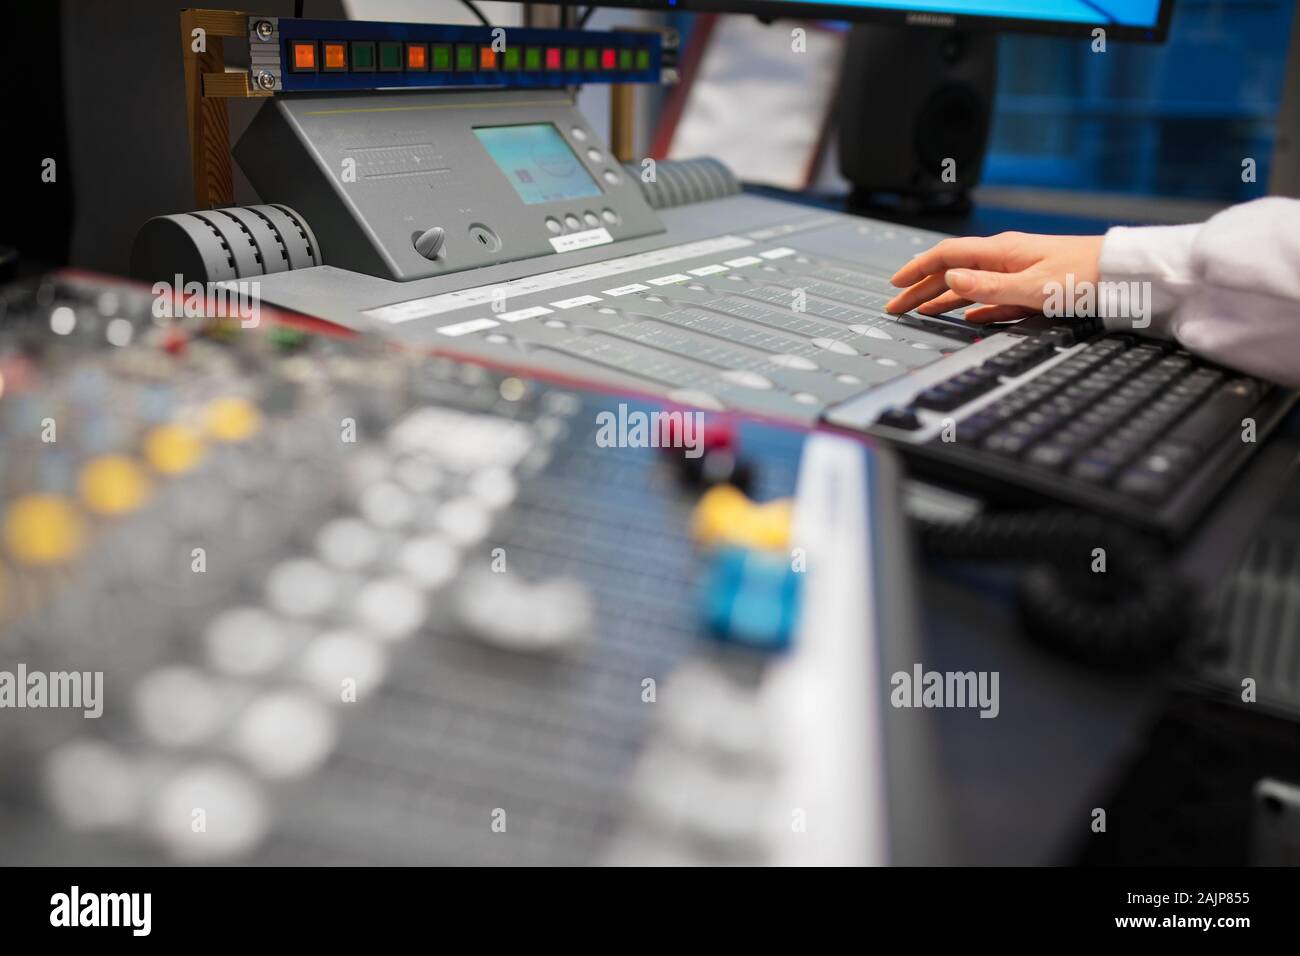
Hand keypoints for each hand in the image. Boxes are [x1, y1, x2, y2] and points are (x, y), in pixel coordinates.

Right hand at [885, 232, 1104, 323]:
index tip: (896, 284)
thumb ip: (988, 286)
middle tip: (897, 304)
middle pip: (953, 272)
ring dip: (943, 298)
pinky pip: (993, 298)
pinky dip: (975, 307)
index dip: (918, 270)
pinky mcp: (1031, 288)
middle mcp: (1005, 258)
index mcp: (1000, 251)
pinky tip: (966, 316)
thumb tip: (950, 280)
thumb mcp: (1032, 287)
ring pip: (970, 285)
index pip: (946, 256)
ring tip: (922, 311)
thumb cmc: (1084, 275)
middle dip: (922, 287)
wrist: (1122, 275)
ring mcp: (1017, 272)